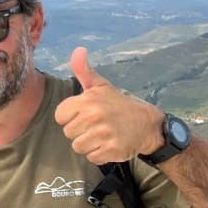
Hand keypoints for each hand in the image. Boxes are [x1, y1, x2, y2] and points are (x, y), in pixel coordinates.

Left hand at [53, 47, 163, 164]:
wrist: (148, 125)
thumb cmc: (119, 105)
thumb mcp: (101, 86)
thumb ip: (84, 71)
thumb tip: (78, 50)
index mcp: (88, 100)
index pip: (60, 116)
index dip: (71, 117)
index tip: (85, 114)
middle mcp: (94, 116)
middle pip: (68, 133)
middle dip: (80, 131)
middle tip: (97, 125)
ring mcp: (103, 134)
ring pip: (78, 146)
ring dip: (89, 144)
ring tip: (103, 135)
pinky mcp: (111, 150)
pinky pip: (91, 157)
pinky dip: (99, 154)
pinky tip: (110, 144)